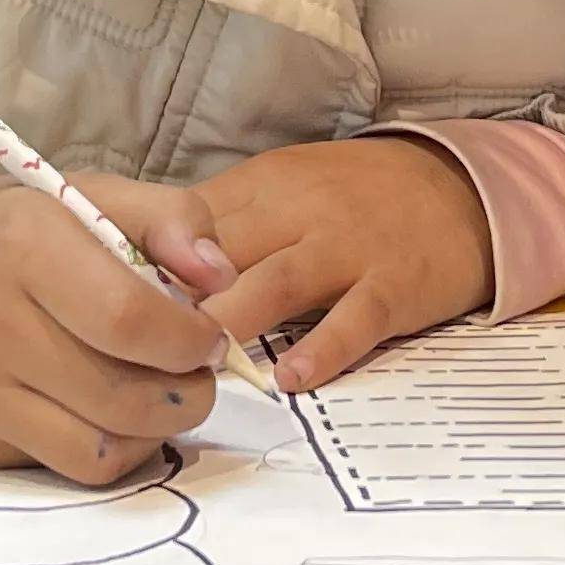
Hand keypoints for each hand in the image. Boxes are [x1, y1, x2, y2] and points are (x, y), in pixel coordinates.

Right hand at [0, 177, 222, 483]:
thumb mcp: (82, 196)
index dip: (190, 340)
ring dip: (154, 431)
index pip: (130, 320)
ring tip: (157, 395)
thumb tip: (221, 279)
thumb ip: (169, 217)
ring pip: (102, 450)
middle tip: (193, 372)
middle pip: (125, 397)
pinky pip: (64, 469)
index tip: (207, 334)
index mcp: (22, 243)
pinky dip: (105, 449)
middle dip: (187, 393)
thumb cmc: (3, 236)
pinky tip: (104, 414)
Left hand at [120, 137, 494, 392]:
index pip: (185, 222)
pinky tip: (289, 378)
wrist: (462, 190)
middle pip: (220, 253)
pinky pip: (354, 319)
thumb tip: (141, 273)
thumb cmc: (356, 199)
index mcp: (262, 186)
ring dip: (230, 324)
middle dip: (173, 302)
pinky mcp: (395, 285)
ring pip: (275, 283)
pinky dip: (321, 350)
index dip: (142, 267)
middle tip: (132, 351)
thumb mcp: (284, 192)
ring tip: (195, 365)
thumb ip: (221, 229)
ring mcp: (349, 248)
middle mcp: (299, 211)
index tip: (102, 309)